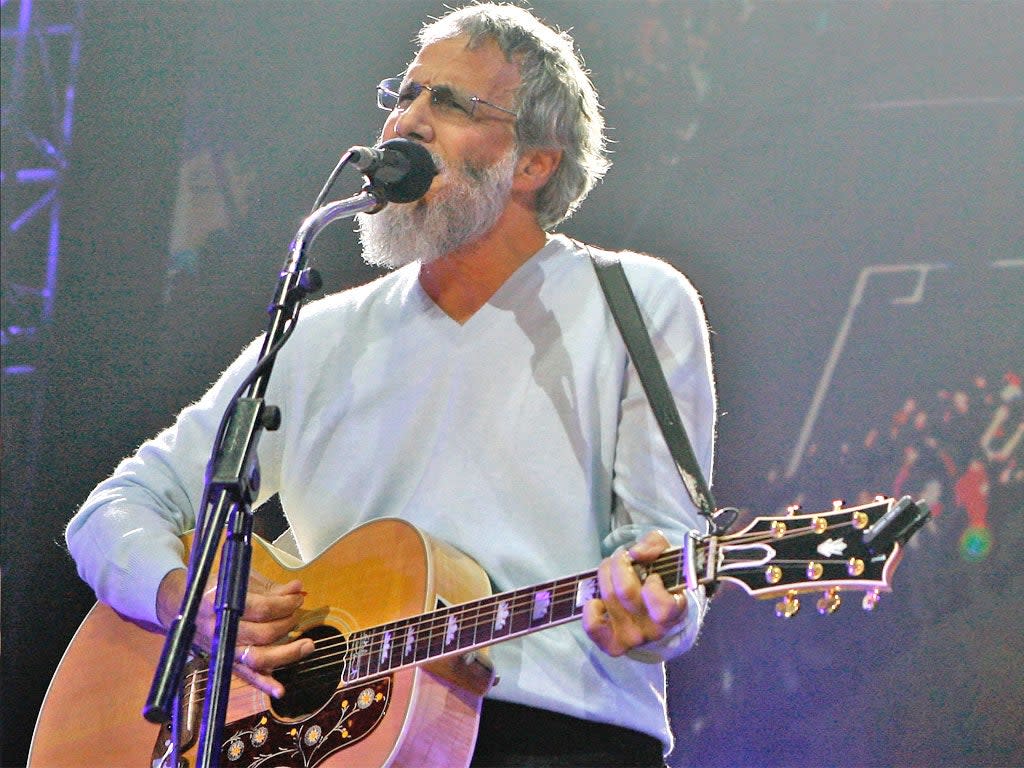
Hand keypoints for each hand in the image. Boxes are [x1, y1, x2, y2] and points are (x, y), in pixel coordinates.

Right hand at [156, 568, 314, 697]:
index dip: (284, 604)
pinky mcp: (225, 661)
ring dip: (286, 653)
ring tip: (307, 644)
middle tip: (296, 613)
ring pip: (257, 658)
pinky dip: (264, 684)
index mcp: (220, 602)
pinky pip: (246, 676)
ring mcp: (222, 648)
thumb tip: (297, 589)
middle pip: (263, 634)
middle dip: (287, 623)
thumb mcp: (239, 581)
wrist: (182, 606)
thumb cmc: (216, 590)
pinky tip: (280, 690)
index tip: (296, 598)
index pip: (261, 608)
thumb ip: (270, 588)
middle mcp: (220, 628)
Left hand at [581, 530, 688, 656]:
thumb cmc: (661, 580)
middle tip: (621, 557)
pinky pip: (593, 625)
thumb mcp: (665, 556)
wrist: (654, 612)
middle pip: (625, 591)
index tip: (652, 574)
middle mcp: (654, 629)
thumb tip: (637, 552)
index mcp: (673, 611)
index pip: (662, 605)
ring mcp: (632, 638)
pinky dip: (591, 607)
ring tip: (610, 568)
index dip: (653, 583)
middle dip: (618, 564)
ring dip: (604, 575)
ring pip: (608, 598)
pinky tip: (598, 599)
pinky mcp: (613, 644)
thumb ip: (656, 545)